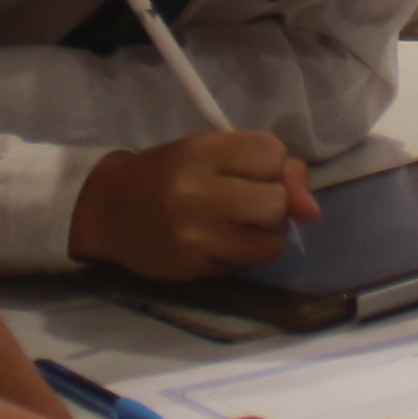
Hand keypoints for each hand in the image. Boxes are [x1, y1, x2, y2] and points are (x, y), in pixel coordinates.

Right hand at [69, 130, 321, 278]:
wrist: (105, 211)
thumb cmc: (163, 175)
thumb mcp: (207, 153)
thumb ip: (264, 168)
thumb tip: (312, 210)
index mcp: (202, 151)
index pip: (273, 154)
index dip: (272, 167)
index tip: (252, 172)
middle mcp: (198, 191)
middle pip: (276, 202)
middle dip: (272, 205)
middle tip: (247, 205)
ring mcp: (196, 234)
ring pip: (271, 243)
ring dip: (265, 238)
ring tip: (239, 229)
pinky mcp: (194, 267)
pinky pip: (246, 267)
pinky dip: (243, 258)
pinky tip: (220, 246)